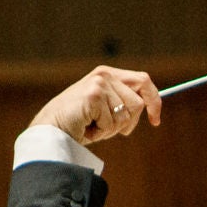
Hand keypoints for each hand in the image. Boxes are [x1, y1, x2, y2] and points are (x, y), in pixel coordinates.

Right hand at [35, 66, 160, 145]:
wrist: (51, 130)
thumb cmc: (78, 123)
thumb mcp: (104, 108)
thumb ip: (123, 102)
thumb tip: (149, 106)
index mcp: (108, 74)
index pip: (143, 81)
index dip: (154, 101)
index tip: (155, 120)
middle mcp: (104, 75)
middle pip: (138, 102)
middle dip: (129, 122)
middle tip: (109, 129)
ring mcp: (99, 84)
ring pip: (126, 115)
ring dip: (111, 128)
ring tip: (92, 126)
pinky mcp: (94, 96)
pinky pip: (113, 123)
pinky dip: (101, 132)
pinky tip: (86, 127)